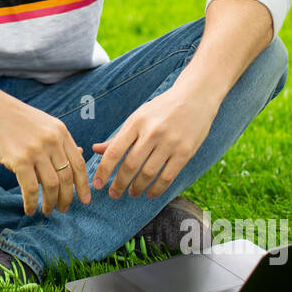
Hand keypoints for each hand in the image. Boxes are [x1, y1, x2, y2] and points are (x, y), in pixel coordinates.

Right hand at [0, 85, 89, 215]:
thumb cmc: (10, 116)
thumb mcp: (41, 123)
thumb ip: (58, 140)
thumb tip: (79, 154)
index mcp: (59, 131)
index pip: (79, 163)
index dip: (83, 184)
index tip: (84, 199)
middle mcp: (51, 140)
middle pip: (67, 177)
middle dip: (67, 198)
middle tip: (63, 209)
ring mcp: (36, 150)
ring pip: (52, 185)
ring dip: (50, 202)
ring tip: (47, 211)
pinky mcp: (19, 159)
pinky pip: (30, 188)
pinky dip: (31, 203)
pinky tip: (29, 209)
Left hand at [91, 86, 218, 199]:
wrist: (195, 97)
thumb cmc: (161, 109)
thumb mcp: (138, 117)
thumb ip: (119, 136)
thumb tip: (96, 149)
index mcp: (136, 122)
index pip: (114, 151)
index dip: (103, 170)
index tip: (96, 185)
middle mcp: (152, 132)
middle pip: (130, 165)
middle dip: (119, 184)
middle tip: (114, 194)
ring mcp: (170, 142)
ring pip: (148, 174)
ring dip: (137, 188)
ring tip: (132, 193)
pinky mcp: (185, 151)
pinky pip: (167, 176)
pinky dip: (157, 189)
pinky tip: (150, 193)